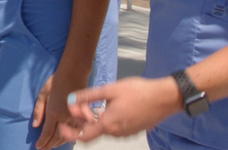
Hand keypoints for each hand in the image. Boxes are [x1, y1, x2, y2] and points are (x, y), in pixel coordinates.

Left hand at [32, 74, 78, 148]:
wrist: (74, 73)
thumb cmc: (56, 81)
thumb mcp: (43, 94)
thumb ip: (39, 111)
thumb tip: (35, 125)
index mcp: (54, 112)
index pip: (47, 132)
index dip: (43, 141)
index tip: (38, 146)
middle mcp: (65, 117)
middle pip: (57, 137)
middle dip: (50, 145)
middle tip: (43, 149)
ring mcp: (74, 116)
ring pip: (68, 135)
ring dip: (59, 142)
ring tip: (52, 146)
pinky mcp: (81, 114)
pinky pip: (76, 130)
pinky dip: (71, 136)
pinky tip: (67, 139)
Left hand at [54, 77, 183, 142]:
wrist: (164, 97)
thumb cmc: (138, 91)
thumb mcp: (110, 90)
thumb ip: (88, 96)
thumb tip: (70, 99)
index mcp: (108, 124)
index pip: (83, 136)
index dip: (70, 134)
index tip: (62, 126)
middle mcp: (116, 133)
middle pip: (92, 130)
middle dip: (83, 118)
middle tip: (82, 102)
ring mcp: (126, 133)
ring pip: (103, 128)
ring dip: (95, 118)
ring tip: (97, 102)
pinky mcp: (133, 129)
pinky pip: (114, 127)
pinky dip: (106, 119)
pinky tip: (109, 106)